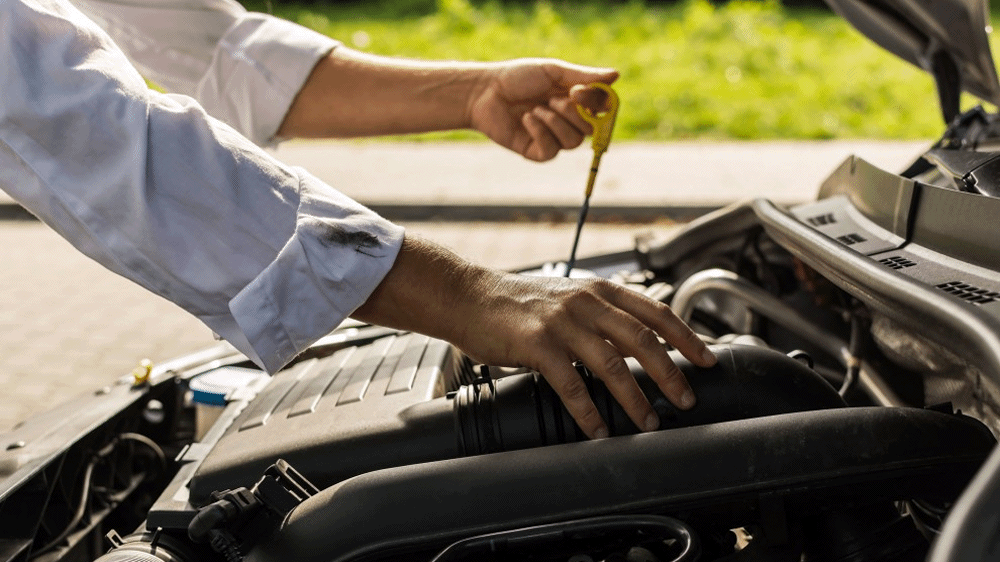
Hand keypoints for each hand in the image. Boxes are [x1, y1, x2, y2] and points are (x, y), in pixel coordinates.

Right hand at [352, 236, 716, 439]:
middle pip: (643, 339)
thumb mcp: (569, 298)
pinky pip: (571, 383)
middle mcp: (587, 302)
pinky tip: (598, 428)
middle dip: (671, 374)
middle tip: (686, 400)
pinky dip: (588, 410)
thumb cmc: (519, 303)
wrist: (470, 297)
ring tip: (648, 422)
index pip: (656, 311)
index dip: (686, 337)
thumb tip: (637, 345)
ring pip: (613, 363)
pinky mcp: (537, 344)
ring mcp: (563, 322)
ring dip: (635, 398)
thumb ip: (602, 316)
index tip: (707, 360)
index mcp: (600, 290)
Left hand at [468, 59, 618, 161]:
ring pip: (573, 142)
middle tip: (552, 99)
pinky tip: (526, 119)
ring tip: (536, 109)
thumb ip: (584, 76)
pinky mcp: (536, 152)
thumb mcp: (552, 72)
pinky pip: (551, 151)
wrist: (485, 91)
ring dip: (555, 122)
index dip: (596, 104)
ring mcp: (552, 137)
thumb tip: (616, 75)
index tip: (578, 91)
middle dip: (573, 113)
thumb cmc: (517, 78)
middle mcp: (566, 120)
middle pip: (590, 129)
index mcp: (575, 100)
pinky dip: (540, 132)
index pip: (602, 110)